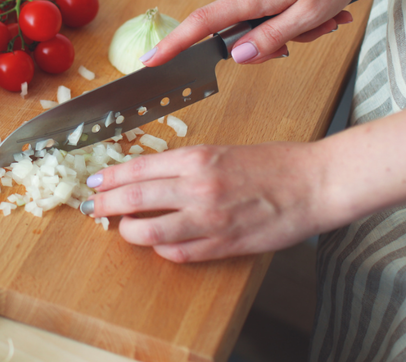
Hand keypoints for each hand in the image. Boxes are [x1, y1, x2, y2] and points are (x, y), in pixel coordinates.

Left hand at [86, 142, 334, 262]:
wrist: (313, 183)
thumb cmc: (272, 163)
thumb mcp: (220, 151)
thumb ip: (183, 165)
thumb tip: (146, 177)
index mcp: (197, 158)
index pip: (137, 168)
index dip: (110, 177)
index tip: (95, 182)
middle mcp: (197, 187)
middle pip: (134, 199)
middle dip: (105, 205)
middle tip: (93, 208)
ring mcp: (209, 219)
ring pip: (149, 232)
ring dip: (128, 232)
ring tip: (122, 229)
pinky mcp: (223, 245)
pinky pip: (179, 253)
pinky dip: (162, 250)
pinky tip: (159, 244)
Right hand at [142, 0, 376, 65]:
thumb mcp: (308, 14)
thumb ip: (270, 38)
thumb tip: (238, 56)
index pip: (200, 23)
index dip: (173, 45)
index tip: (151, 59)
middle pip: (237, 31)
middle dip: (273, 41)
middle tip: (311, 32)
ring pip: (256, 20)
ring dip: (288, 26)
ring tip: (322, 16)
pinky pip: (264, 5)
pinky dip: (288, 12)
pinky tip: (315, 6)